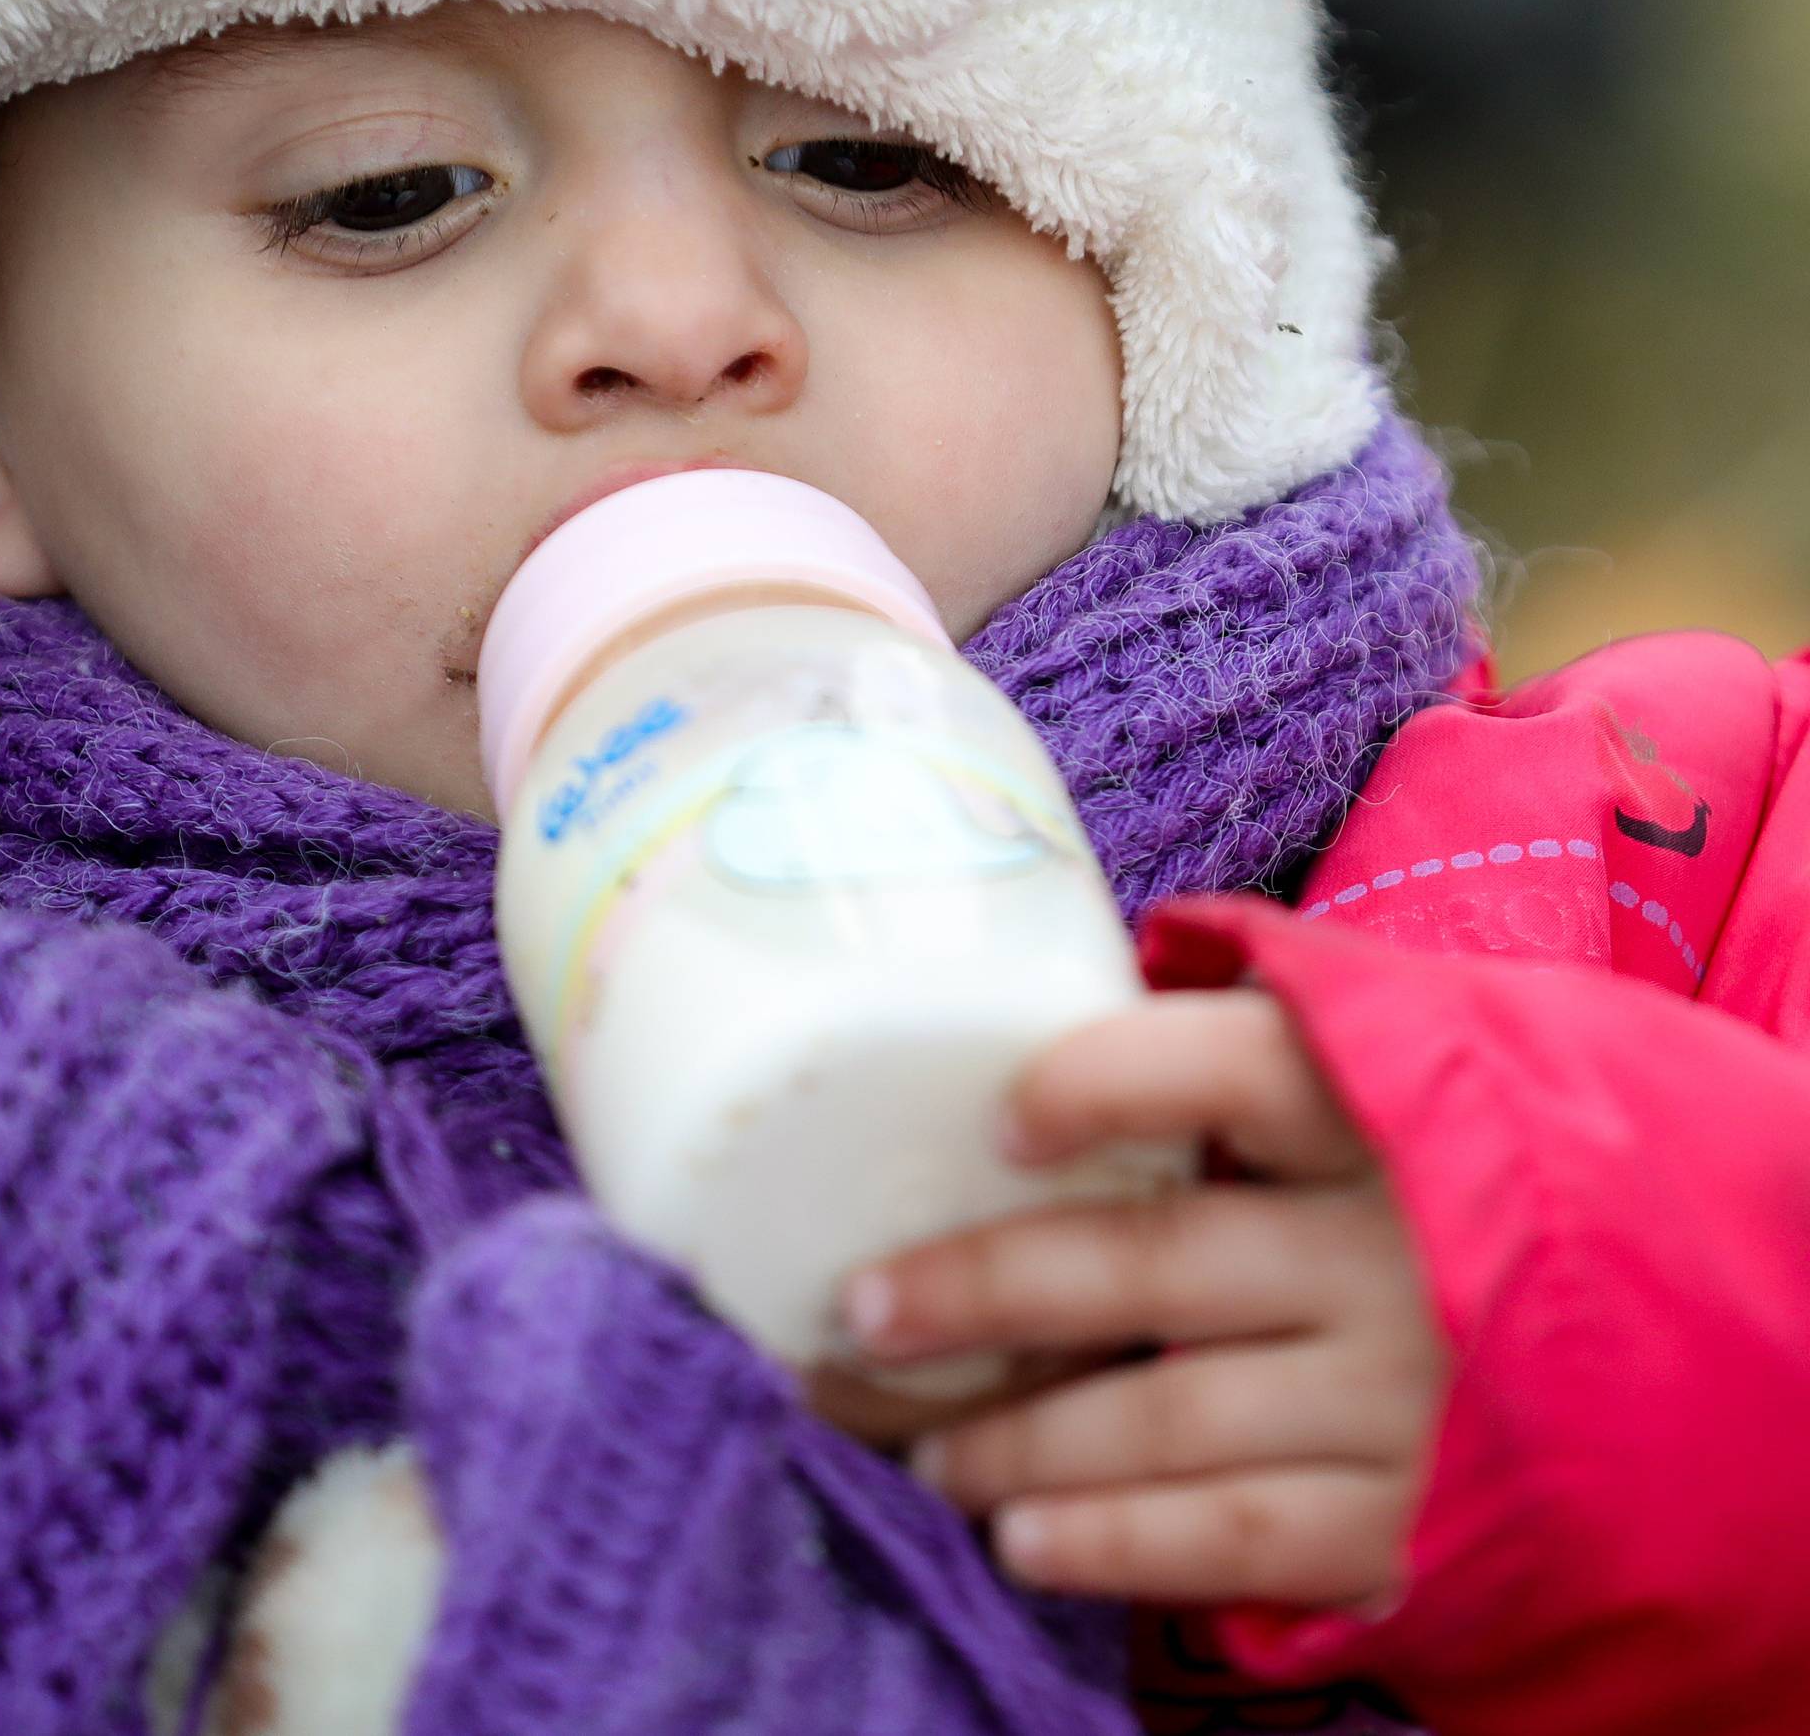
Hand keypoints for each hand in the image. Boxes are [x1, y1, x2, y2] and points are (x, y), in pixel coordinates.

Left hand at [839, 989, 1446, 1611]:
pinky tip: (1022, 1535)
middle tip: (863, 1308)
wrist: (1674, 1327)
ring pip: (1166, 1419)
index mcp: (1382, 1106)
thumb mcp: (1412, 1059)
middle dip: (985, 1290)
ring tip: (923, 1444)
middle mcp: (1392, 1247)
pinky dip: (1112, 1542)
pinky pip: (1232, 1537)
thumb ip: (1266, 1035)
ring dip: (1018, 1439)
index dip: (1102, 1085)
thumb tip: (1080, 994)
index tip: (1000, 1123)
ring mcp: (1406, 1393)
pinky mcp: (1413, 1517)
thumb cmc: (1476, 1166)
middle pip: (1151, 1262)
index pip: (1229, 1067)